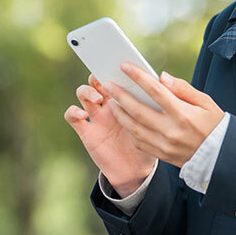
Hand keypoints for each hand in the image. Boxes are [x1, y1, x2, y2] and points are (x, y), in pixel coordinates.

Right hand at [64, 72, 156, 190]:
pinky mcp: (86, 131)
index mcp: (126, 98)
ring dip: (87, 91)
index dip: (115, 67)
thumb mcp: (161, 121)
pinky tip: (82, 113)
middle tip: (106, 78)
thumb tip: (163, 77)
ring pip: (83, 93)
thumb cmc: (150, 143)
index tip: (121, 63)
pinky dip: (73, 111)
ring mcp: (96, 117)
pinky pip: (72, 117)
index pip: (117, 75)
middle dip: (98, 74)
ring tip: (97, 98)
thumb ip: (163, 101)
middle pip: (97, 80)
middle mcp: (108, 104)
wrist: (136, 171)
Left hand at [100, 62, 225, 167]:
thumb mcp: (205, 102)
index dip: (138, 77)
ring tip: (112, 101)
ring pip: (134, 128)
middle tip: (109, 84)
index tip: (125, 66)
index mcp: (183, 114)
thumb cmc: (213, 124)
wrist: (221, 156)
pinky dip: (129, 129)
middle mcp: (171, 130)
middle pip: (138, 110)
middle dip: (120, 96)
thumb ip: (183, 88)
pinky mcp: (161, 155)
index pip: (155, 91)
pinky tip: (125, 119)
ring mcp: (164, 145)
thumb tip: (162, 77)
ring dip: (120, 113)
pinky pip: (139, 142)